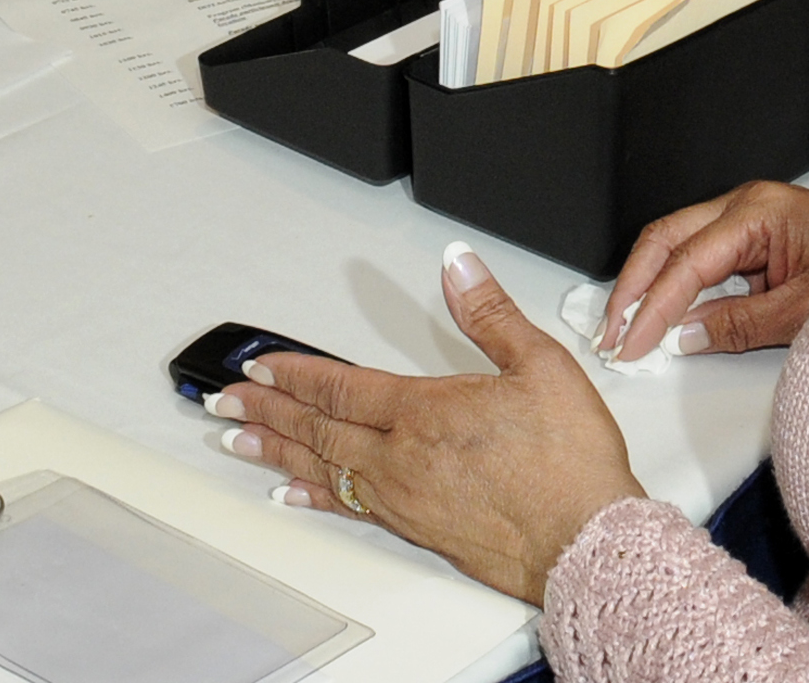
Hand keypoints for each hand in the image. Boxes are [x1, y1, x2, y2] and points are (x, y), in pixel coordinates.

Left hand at [213, 245, 646, 603]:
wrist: (586, 543)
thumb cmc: (569, 464)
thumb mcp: (541, 365)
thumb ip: (490, 312)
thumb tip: (458, 265)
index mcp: (423, 413)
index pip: (339, 386)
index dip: (293, 373)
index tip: (259, 365)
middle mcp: (402, 459)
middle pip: (316, 429)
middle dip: (264, 412)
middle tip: (222, 403)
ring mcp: (404, 499)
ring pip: (323, 470)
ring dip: (275, 454)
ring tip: (237, 445)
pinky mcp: (417, 529)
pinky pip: (349, 508)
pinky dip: (314, 497)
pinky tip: (294, 497)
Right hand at [593, 178, 808, 364]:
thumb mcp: (804, 312)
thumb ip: (739, 325)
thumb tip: (682, 336)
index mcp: (761, 211)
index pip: (688, 261)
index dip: (652, 306)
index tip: (630, 342)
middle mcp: (748, 205)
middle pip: (667, 239)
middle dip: (633, 286)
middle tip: (612, 332)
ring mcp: (749, 217)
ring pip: (677, 244)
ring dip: (649, 284)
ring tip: (626, 327)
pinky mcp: (753, 236)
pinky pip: (700, 256)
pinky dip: (675, 285)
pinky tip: (661, 314)